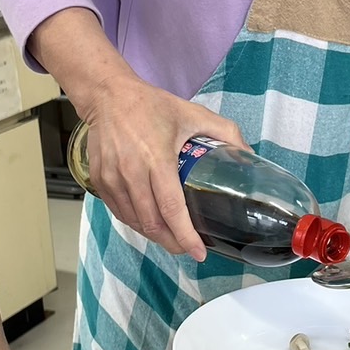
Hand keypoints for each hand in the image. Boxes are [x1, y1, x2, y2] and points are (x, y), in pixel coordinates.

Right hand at [80, 74, 245, 259]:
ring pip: (134, 222)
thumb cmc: (151, 105)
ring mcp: (112, 178)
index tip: (199, 253)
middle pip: (152, 223)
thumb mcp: (193, 113)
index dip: (186, 236)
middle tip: (188, 249)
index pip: (172, 208)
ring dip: (154, 236)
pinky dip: (136, 223)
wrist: (108, 95)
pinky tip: (150, 223)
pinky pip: (120, 212)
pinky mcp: (100, 181)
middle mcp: (131, 172)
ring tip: (171, 238)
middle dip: (172, 243)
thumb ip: (225, 132)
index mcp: (156, 158)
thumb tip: (249, 155)